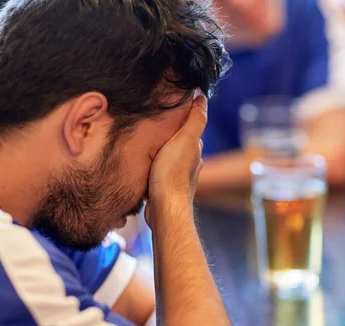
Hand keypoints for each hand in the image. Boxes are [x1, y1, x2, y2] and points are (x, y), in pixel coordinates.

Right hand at [145, 96, 206, 223]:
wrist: (163, 208)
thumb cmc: (172, 174)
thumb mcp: (185, 140)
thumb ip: (195, 120)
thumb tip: (202, 97)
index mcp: (194, 149)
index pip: (190, 127)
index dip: (181, 115)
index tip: (169, 105)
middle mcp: (189, 163)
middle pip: (178, 142)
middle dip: (168, 134)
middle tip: (153, 122)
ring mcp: (177, 177)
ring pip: (167, 157)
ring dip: (159, 151)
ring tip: (145, 142)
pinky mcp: (164, 188)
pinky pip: (158, 172)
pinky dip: (152, 166)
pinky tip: (143, 164)